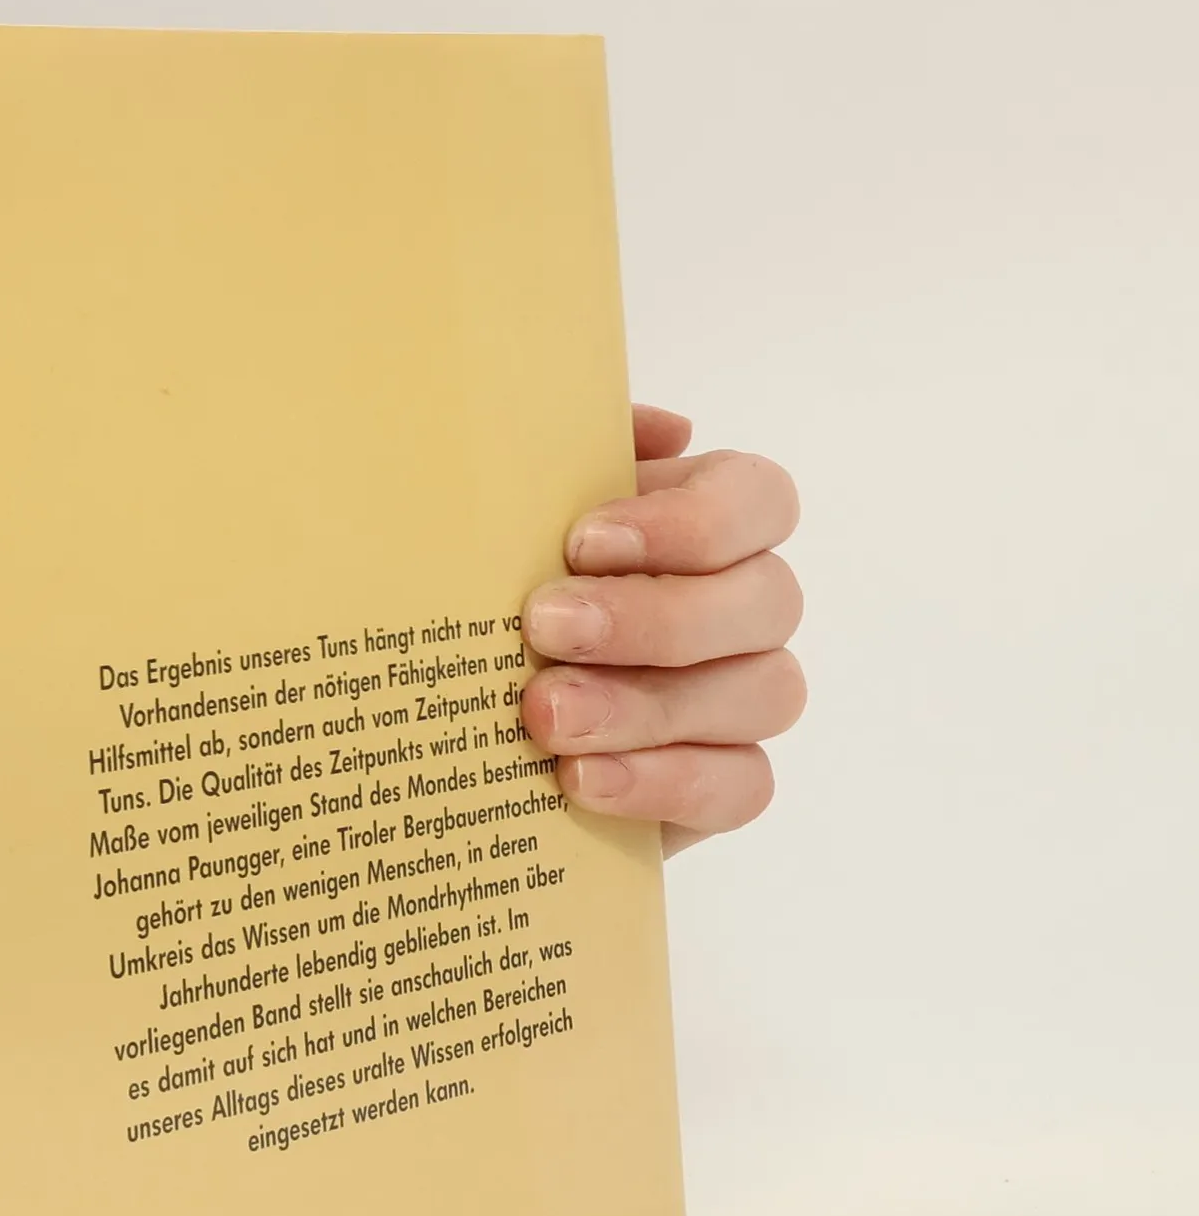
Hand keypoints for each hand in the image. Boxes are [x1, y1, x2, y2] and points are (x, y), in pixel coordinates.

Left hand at [519, 405, 804, 856]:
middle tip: (545, 629)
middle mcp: (741, 607)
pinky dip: (663, 782)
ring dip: (649, 706)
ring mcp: (742, 698)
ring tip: (547, 717)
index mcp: (703, 523)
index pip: (758, 500)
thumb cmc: (490, 594)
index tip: (582, 542)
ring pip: (761, 694)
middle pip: (765, 601)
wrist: (450, 723)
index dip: (691, 521)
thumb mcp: (502, 517)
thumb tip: (666, 429)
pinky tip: (582, 780)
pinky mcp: (722, 784)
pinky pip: (742, 785)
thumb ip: (565, 457)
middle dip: (654, 618)